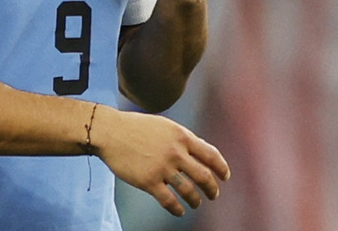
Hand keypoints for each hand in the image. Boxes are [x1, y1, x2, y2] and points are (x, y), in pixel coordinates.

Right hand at [93, 106, 229, 215]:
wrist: (112, 132)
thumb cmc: (138, 127)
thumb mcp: (165, 126)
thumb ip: (183, 139)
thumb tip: (200, 153)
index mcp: (182, 136)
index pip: (211, 154)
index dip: (221, 168)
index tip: (225, 176)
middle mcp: (176, 152)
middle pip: (203, 175)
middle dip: (212, 188)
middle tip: (213, 194)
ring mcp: (162, 167)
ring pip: (188, 190)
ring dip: (196, 200)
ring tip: (196, 203)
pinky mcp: (148, 181)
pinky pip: (168, 200)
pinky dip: (177, 208)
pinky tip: (180, 210)